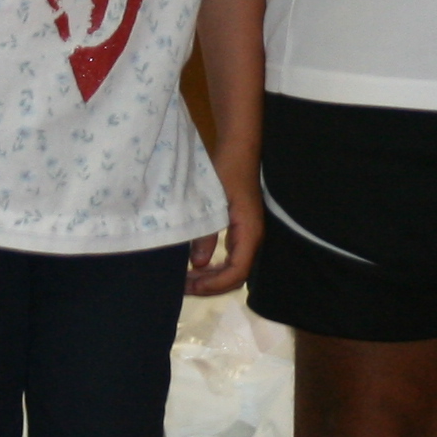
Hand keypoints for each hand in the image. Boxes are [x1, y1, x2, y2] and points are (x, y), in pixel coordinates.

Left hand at [187, 179, 262, 297]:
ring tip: (187, 279)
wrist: (239, 150)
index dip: (214, 285)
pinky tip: (196, 265)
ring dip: (212, 278)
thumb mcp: (212, 201)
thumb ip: (205, 233)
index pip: (237, 273)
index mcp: (249, 233)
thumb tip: (197, 264)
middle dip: (211, 285)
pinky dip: (215, 268)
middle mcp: (253, 239)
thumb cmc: (225, 171)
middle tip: (183, 286)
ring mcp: (248, 236)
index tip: (190, 286)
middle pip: (237, 277)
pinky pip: (232, 259)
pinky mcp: (242, 231)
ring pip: (234, 270)